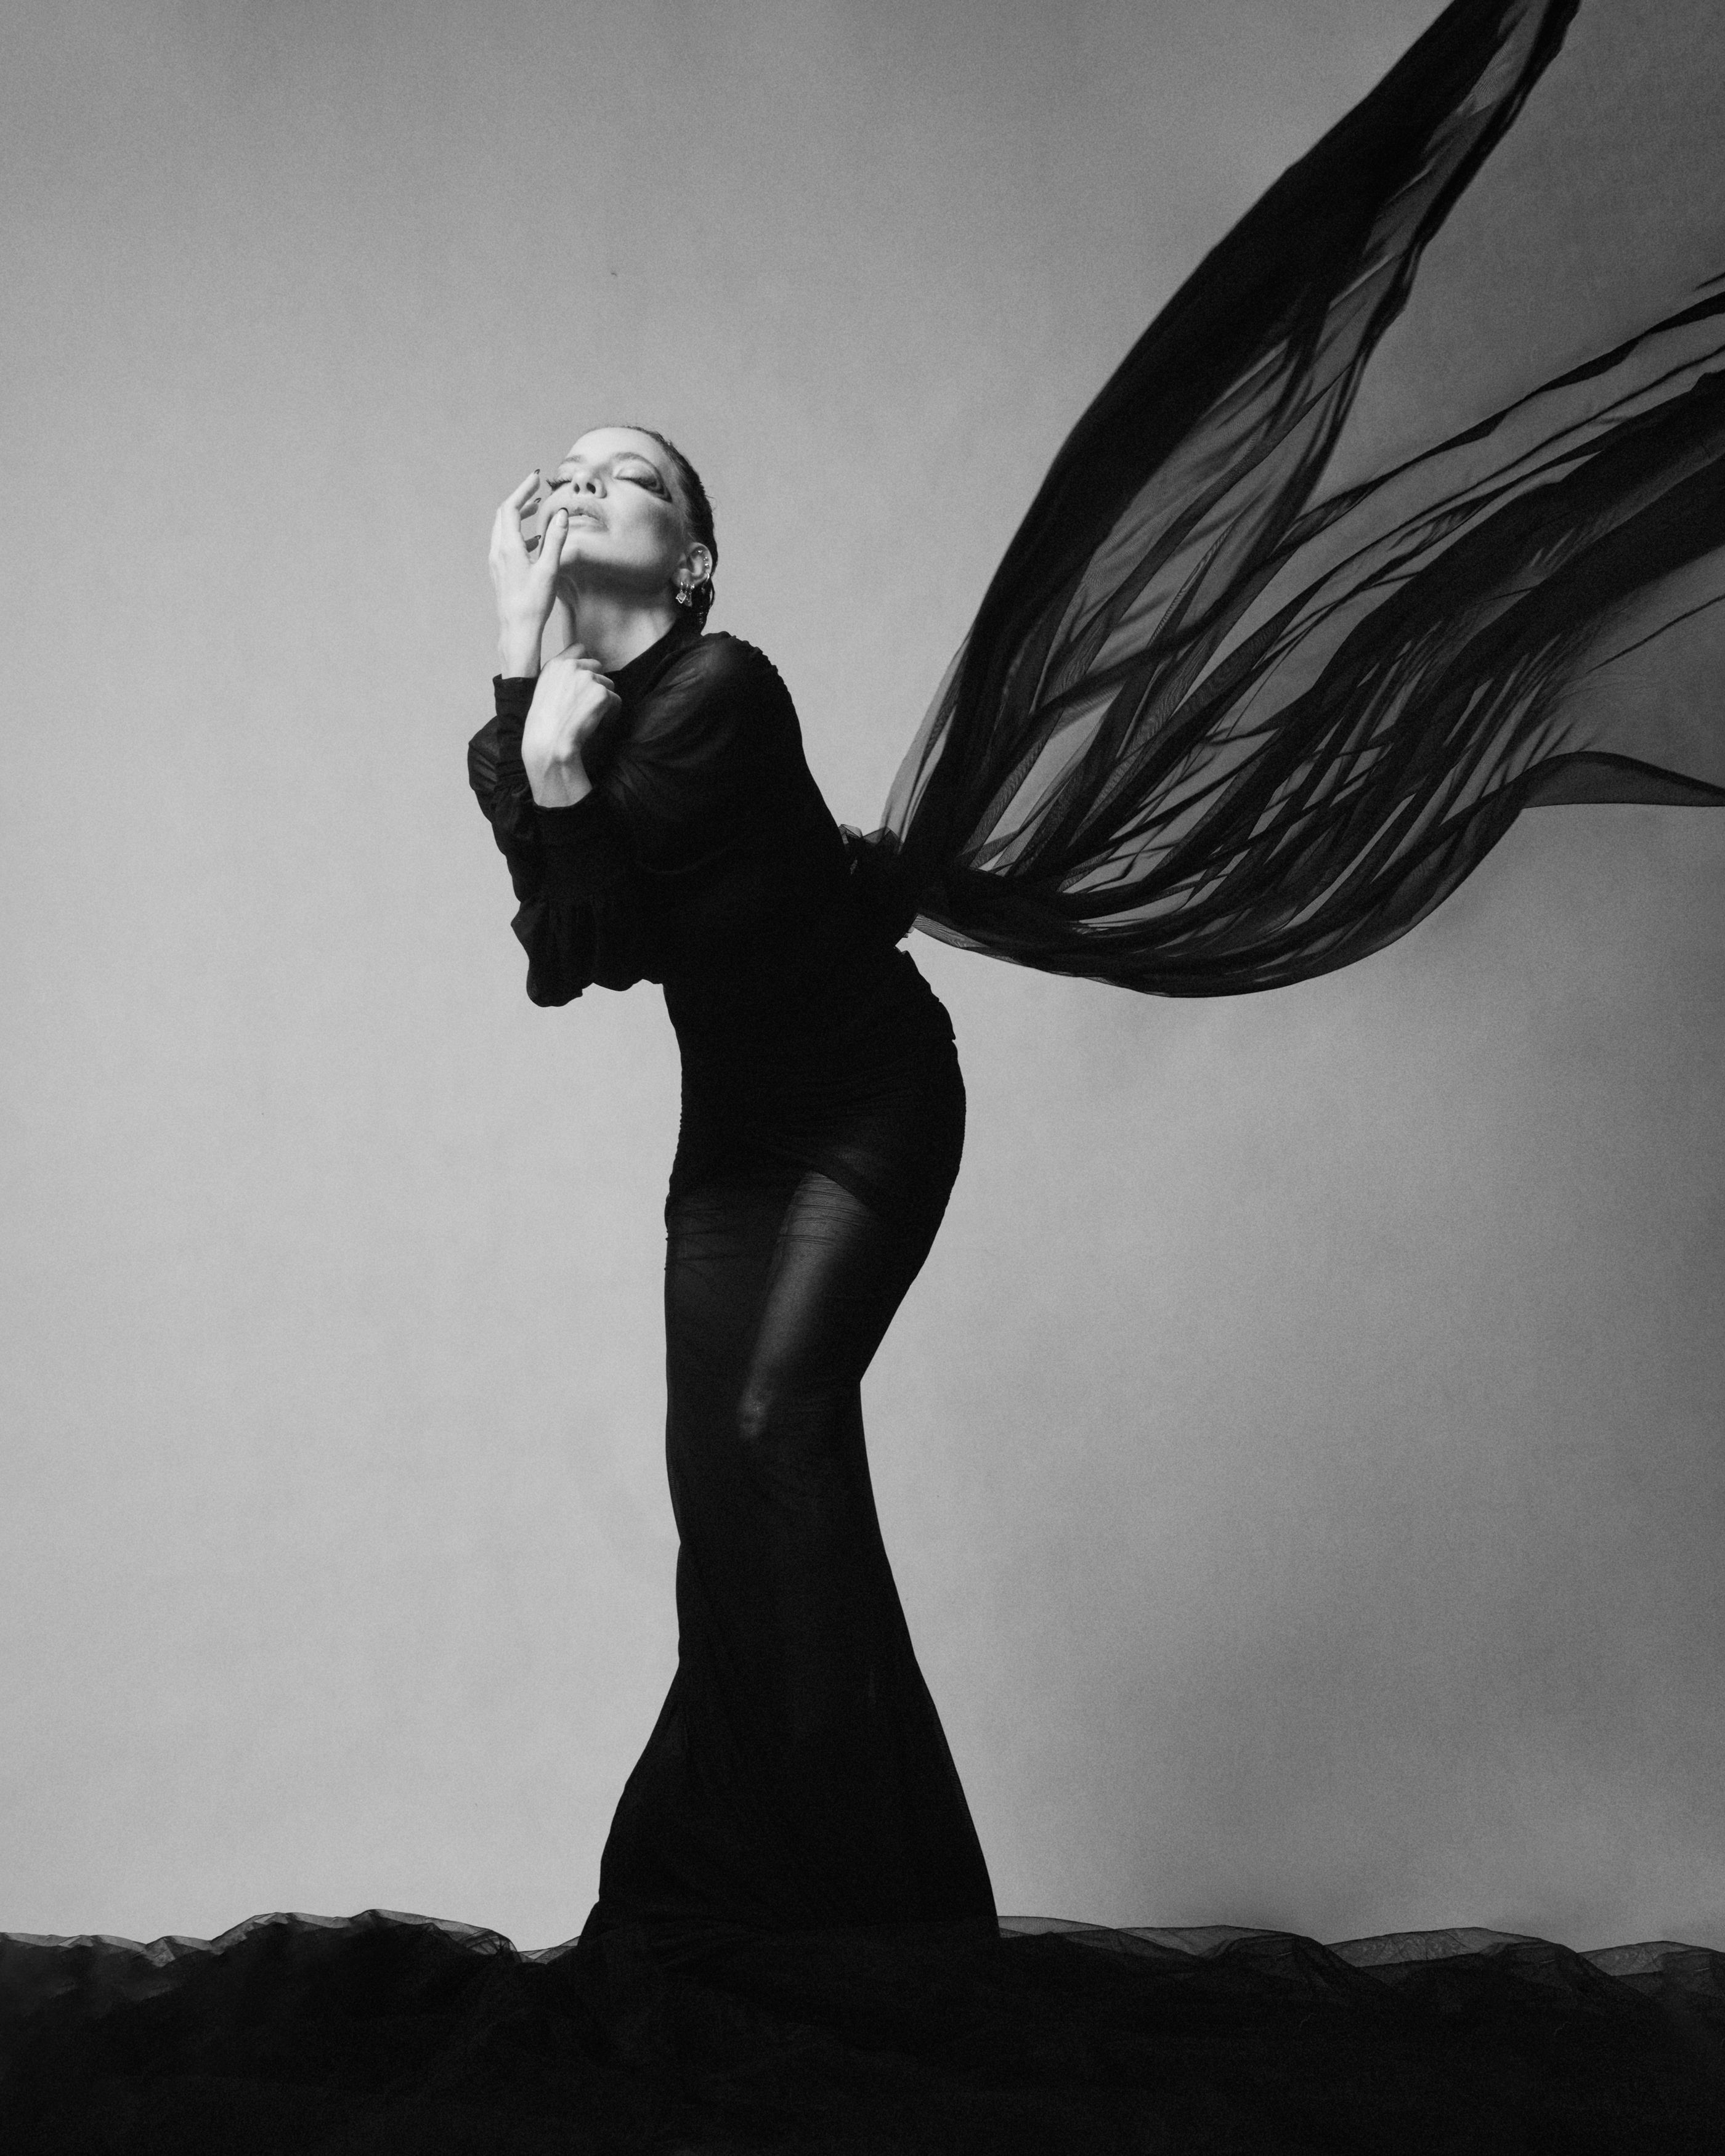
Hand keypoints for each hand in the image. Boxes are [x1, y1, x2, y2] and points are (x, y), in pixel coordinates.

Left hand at [489, 472, 566, 675]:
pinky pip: (506, 543)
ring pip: (503, 528)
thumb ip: (555, 539)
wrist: (517, 630)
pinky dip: (518, 533)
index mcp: (508, 547)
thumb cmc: (534, 603)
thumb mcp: (549, 569)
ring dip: (518, 515)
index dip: (523, 490)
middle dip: (519, 499)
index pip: (510, 507)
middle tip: (536, 490)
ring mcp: (497, 562)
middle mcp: (498, 551)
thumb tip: (561, 514)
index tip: (536, 478)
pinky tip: (534, 540)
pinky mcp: (500, 571)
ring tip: (535, 509)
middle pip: (503, 514)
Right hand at [521, 644, 619, 807]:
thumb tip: (583, 670)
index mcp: (555, 664)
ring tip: (588, 718)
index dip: (585, 664)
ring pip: (608, 684)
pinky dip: (610, 715)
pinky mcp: (602, 693)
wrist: (548, 742)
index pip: (579, 648)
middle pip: (597, 666)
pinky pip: (616, 701)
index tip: (583, 682)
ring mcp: (588, 678)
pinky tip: (595, 724)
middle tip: (586, 706)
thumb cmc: (544, 724)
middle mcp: (572, 666)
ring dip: (603, 700)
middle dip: (596, 684)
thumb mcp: (544, 690)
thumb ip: (561, 676)